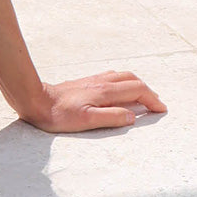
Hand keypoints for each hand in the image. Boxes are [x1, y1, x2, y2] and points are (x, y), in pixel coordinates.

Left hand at [23, 70, 166, 133]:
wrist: (36, 100)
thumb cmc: (58, 114)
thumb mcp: (86, 121)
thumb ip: (111, 117)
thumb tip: (132, 116)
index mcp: (105, 91)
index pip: (137, 90)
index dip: (152, 99)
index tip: (161, 110)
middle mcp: (102, 82)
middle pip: (133, 80)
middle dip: (148, 91)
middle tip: (156, 105)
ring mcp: (93, 80)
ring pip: (123, 76)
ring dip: (136, 85)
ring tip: (143, 96)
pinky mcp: (86, 82)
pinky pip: (112, 77)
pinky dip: (123, 82)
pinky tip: (119, 90)